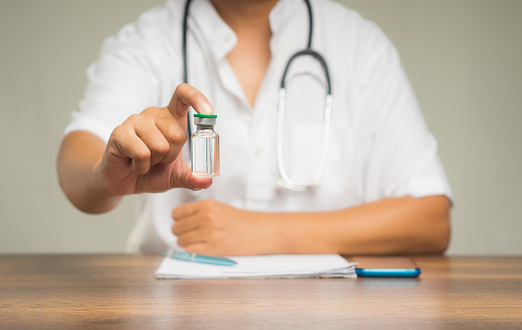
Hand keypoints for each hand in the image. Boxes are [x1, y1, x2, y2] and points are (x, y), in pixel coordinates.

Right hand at [96, 83, 213, 195]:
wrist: (123, 181)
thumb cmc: (151, 172)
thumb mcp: (176, 176)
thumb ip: (192, 177)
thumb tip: (207, 181)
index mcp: (170, 118)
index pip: (183, 95)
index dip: (197, 99)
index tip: (208, 112)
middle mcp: (154, 114)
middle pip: (178, 135)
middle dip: (170, 156)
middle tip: (157, 159)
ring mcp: (135, 120)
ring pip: (160, 146)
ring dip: (154, 162)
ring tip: (144, 161)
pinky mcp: (120, 132)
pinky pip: (142, 153)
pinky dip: (141, 166)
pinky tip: (133, 164)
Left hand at [171, 200, 269, 255]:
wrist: (261, 232)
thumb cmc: (243, 222)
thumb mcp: (220, 208)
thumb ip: (200, 212)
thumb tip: (180, 219)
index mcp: (207, 205)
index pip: (177, 213)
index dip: (179, 220)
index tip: (183, 223)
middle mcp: (207, 217)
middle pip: (176, 228)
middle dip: (182, 232)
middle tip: (193, 234)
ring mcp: (210, 233)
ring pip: (181, 241)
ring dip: (187, 243)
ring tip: (200, 241)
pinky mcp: (213, 248)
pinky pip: (190, 251)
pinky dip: (194, 251)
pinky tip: (203, 248)